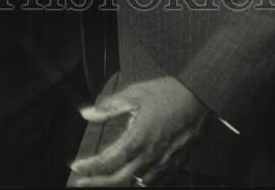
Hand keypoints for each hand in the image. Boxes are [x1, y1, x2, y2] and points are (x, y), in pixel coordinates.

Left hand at [68, 76, 208, 187]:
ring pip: (135, 184)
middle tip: (81, 183)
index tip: (76, 166)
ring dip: (117, 184)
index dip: (89, 167)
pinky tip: (132, 179)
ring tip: (103, 181)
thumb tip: (87, 113)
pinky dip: (139, 183)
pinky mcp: (173, 164)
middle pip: (118, 180)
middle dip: (97, 183)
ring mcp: (162, 163)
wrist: (199, 98)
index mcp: (137, 139)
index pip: (107, 161)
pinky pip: (153, 182)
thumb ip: (109, 107)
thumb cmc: (167, 93)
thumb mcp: (135, 94)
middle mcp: (149, 156)